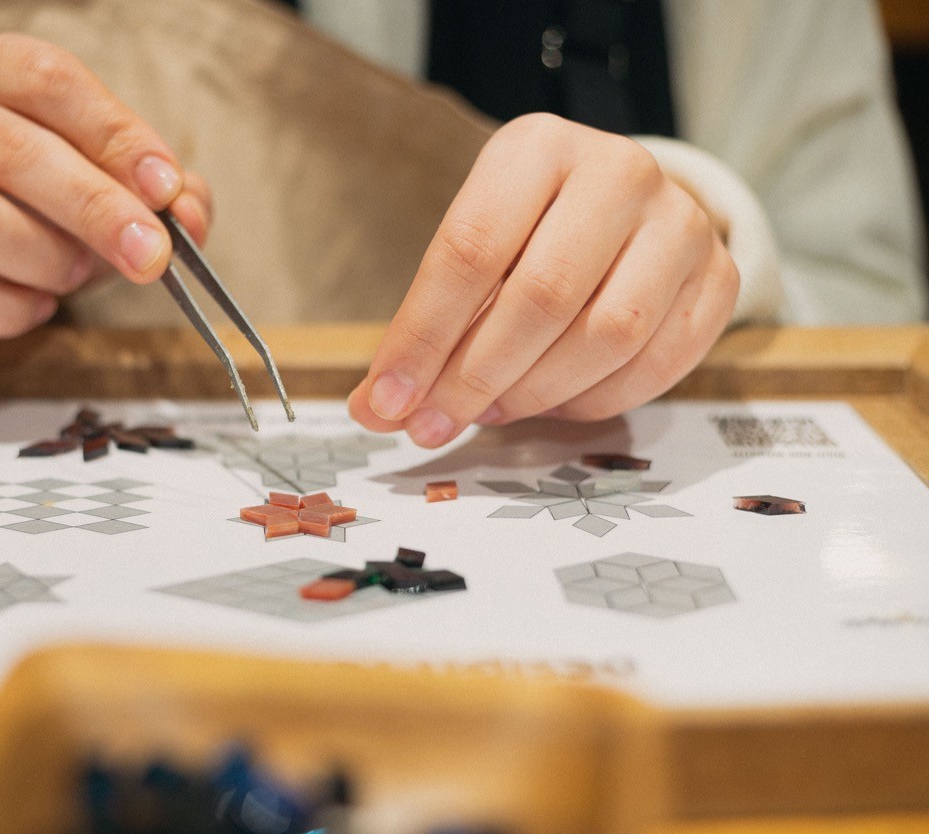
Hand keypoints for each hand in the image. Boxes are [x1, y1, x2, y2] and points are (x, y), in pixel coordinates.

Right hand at [0, 34, 211, 338]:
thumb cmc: (56, 199)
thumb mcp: (119, 181)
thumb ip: (166, 193)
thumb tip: (190, 213)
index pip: (49, 82)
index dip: (114, 135)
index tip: (164, 187)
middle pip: (11, 151)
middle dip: (93, 209)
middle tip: (148, 254)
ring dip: (40, 256)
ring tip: (75, 273)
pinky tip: (35, 305)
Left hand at [348, 113, 737, 445]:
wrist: (624, 208)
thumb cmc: (528, 231)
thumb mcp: (470, 251)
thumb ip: (424, 326)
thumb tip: (376, 409)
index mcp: (538, 148)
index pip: (470, 251)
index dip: (423, 337)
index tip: (386, 401)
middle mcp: (618, 172)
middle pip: (541, 297)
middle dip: (475, 377)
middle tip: (433, 424)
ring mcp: (681, 224)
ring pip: (606, 335)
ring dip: (534, 393)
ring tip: (490, 410)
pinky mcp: (718, 278)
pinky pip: (655, 364)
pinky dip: (593, 401)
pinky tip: (552, 404)